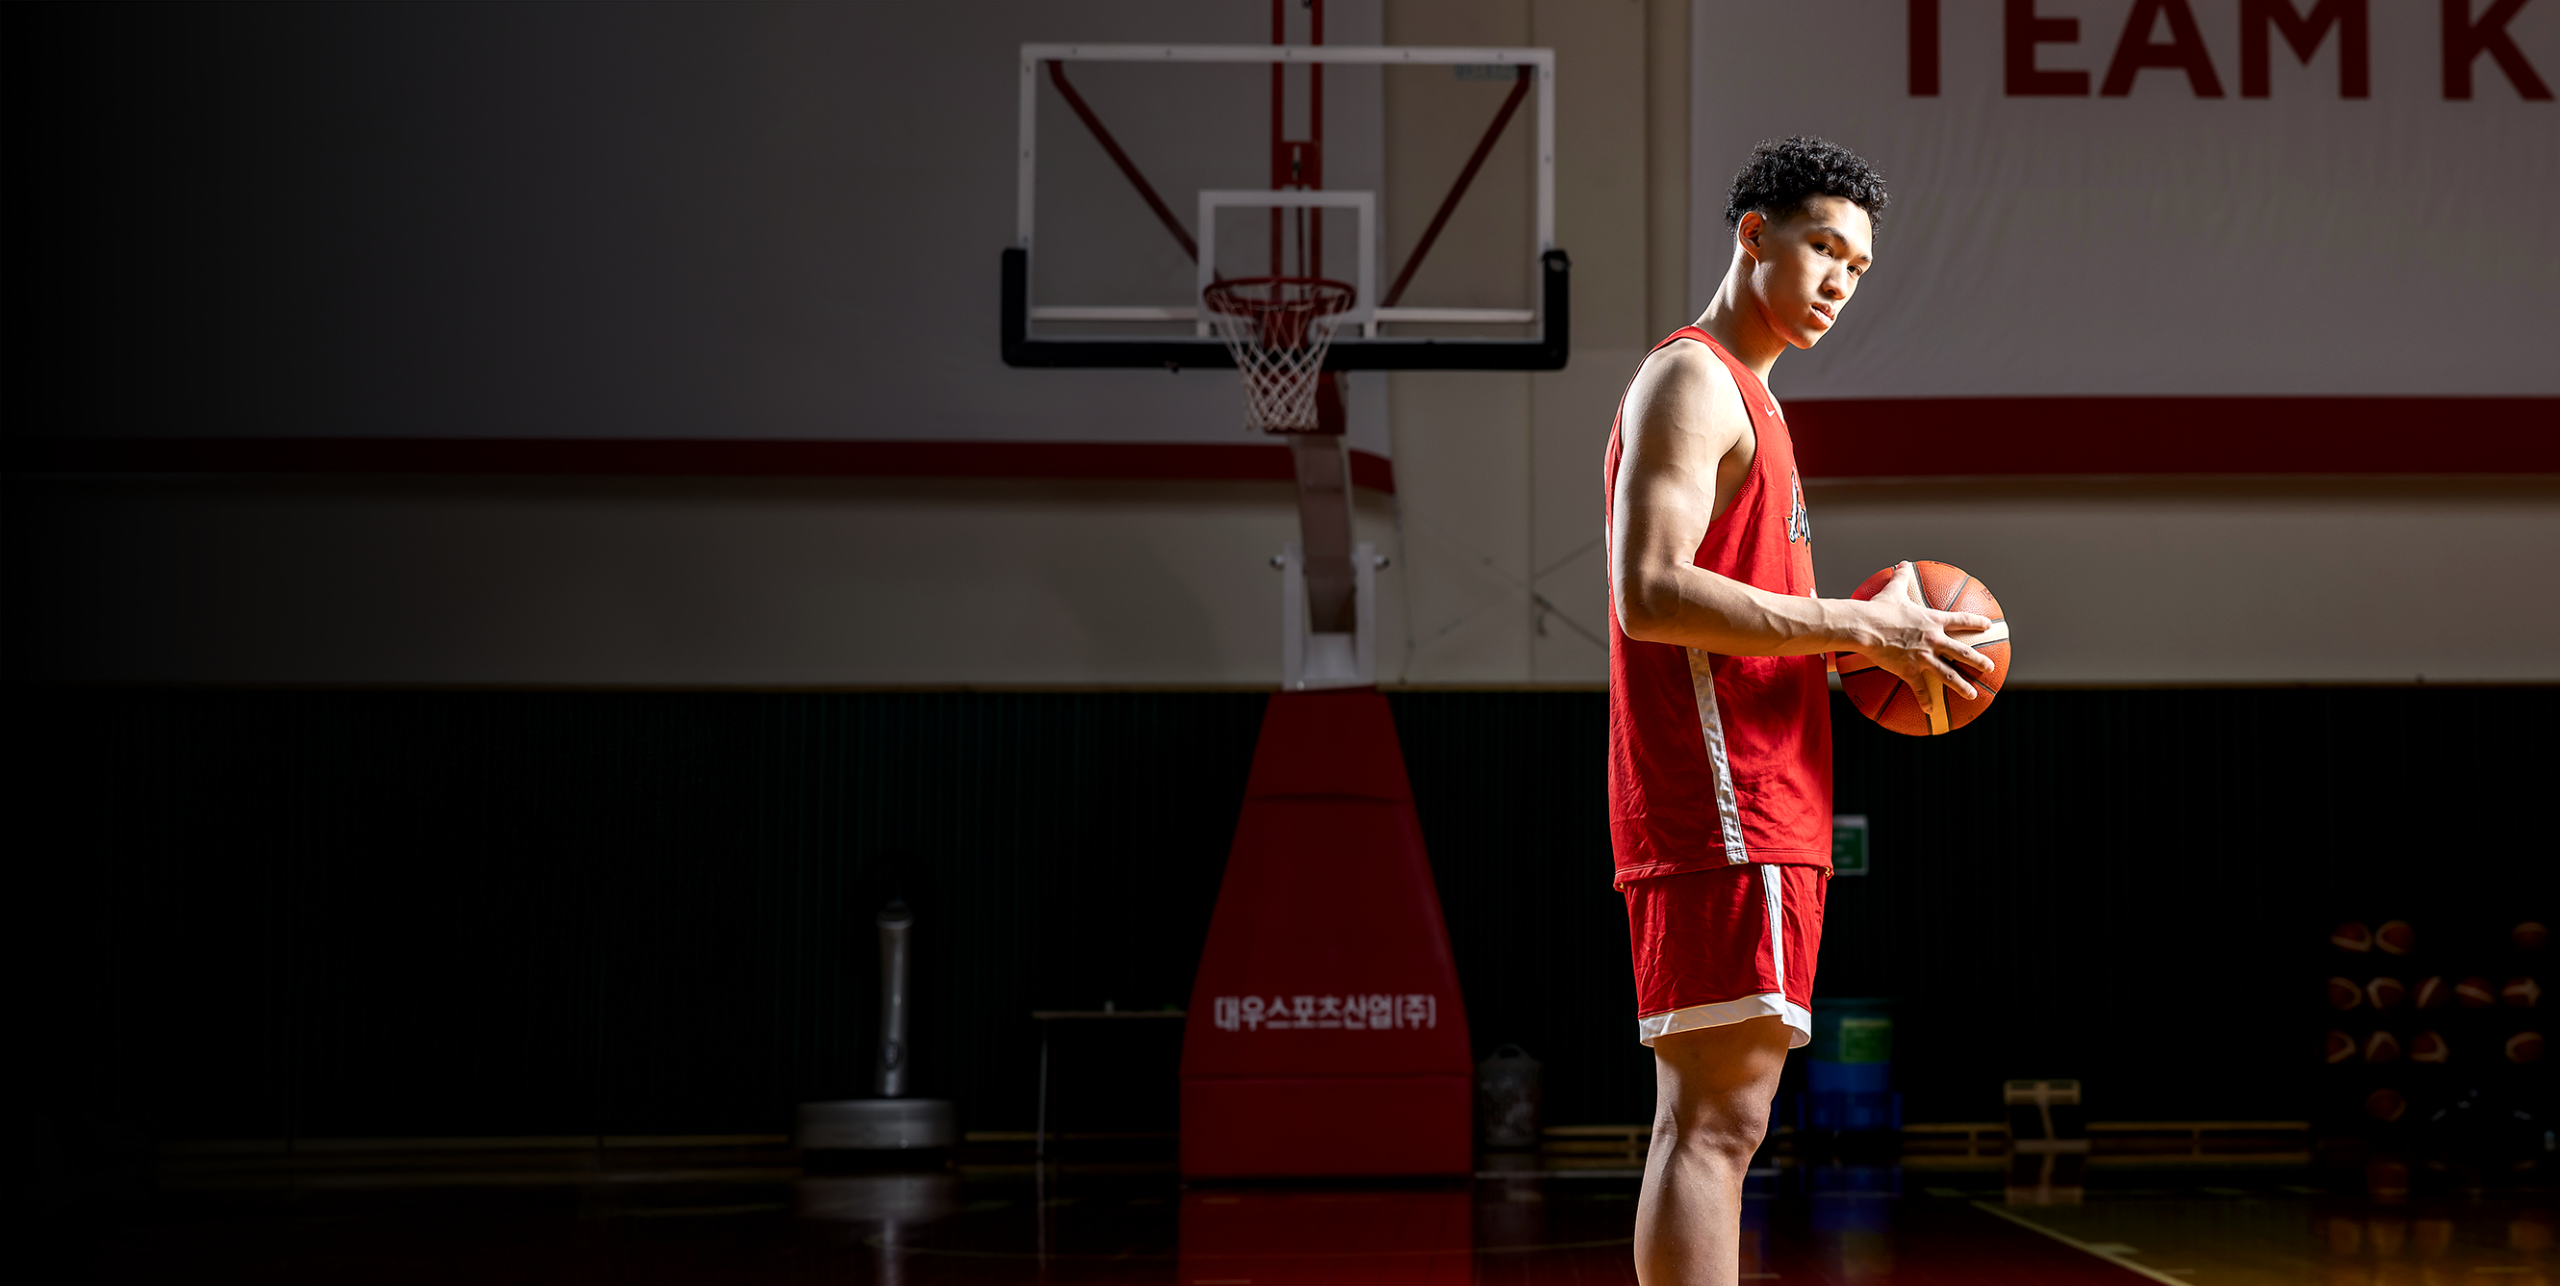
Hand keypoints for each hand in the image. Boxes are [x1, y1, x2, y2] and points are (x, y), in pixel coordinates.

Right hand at [1846, 562, 1995, 713]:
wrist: (1865, 627)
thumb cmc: (1878, 608)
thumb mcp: (1892, 590)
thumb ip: (1901, 578)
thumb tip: (1902, 563)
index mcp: (1933, 621)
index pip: (1961, 620)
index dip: (1977, 623)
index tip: (1988, 625)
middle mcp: (1934, 640)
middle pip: (1963, 652)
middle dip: (1979, 660)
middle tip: (1989, 667)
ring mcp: (1923, 657)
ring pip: (1948, 674)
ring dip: (1962, 686)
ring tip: (1972, 695)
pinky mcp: (1909, 670)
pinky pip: (1920, 688)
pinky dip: (1926, 700)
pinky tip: (1931, 711)